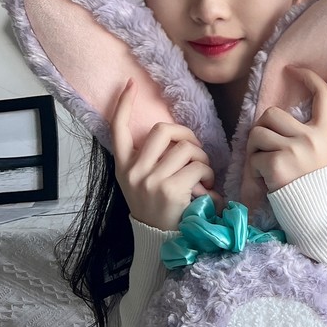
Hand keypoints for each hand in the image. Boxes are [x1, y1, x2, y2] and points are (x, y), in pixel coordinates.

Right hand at [110, 79, 215, 231]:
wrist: (158, 241)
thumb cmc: (155, 210)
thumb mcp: (139, 184)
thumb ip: (147, 161)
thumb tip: (172, 140)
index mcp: (123, 166)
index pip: (117, 128)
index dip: (123, 104)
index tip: (129, 85)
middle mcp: (134, 171)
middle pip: (162, 130)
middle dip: (186, 134)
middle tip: (196, 151)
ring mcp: (151, 180)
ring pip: (185, 148)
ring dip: (202, 158)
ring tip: (204, 175)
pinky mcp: (171, 189)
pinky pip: (198, 167)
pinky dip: (209, 175)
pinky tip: (207, 189)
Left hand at [246, 66, 326, 192]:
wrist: (316, 216)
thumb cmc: (313, 186)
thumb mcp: (320, 155)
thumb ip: (306, 134)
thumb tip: (273, 117)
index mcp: (325, 133)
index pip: (324, 96)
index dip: (310, 78)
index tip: (296, 71)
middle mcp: (312, 138)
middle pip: (272, 113)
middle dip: (262, 128)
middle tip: (267, 150)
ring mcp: (295, 150)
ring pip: (257, 132)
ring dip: (254, 149)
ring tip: (265, 166)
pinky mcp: (278, 164)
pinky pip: (253, 157)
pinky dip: (253, 170)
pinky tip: (266, 181)